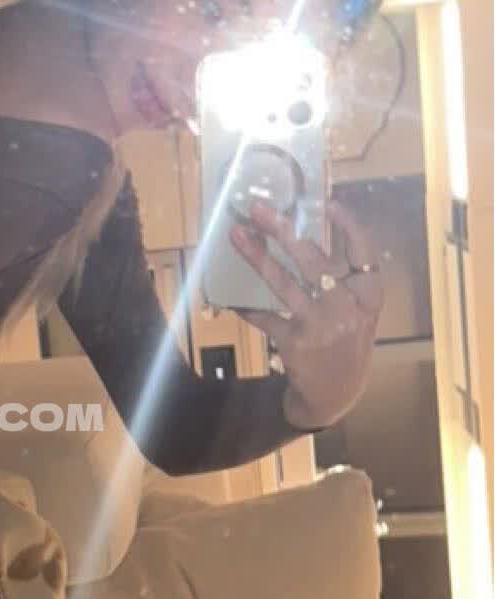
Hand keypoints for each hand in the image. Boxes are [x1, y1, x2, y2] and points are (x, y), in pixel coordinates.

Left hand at [231, 195, 383, 429]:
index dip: (348, 227)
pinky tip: (230, 299)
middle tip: (259, 210)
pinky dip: (248, 307)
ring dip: (258, 257)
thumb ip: (345, 280)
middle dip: (285, 232)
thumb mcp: (359, 313)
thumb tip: (311, 234)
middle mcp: (347, 310)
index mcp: (368, 299)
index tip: (329, 202)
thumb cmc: (347, 345)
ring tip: (238, 235)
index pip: (363, 255)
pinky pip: (265, 318)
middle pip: (315, 263)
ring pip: (285, 284)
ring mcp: (320, 327)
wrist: (336, 396)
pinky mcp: (295, 344)